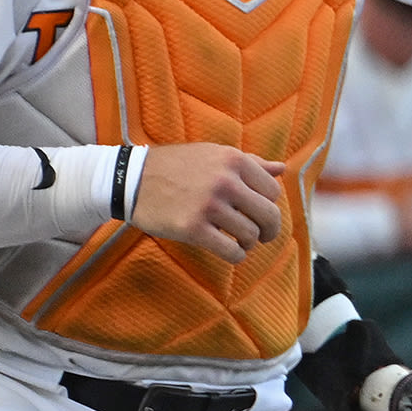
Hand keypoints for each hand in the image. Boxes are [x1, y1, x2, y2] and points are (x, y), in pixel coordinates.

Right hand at [130, 145, 283, 261]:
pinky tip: (230, 251)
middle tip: (262, 236)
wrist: (129, 179)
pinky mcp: (192, 229)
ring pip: (251, 235)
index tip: (259, 213)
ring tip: (239, 241)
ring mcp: (208, 206)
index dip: (269, 206)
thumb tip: (281, 168)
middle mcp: (225, 181)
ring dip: (248, 243)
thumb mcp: (213, 154)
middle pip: (268, 215)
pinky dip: (236, 255)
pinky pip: (231, 251)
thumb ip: (249, 162)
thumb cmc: (176, 167)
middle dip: (269, 230)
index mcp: (233, 160)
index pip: (272, 192)